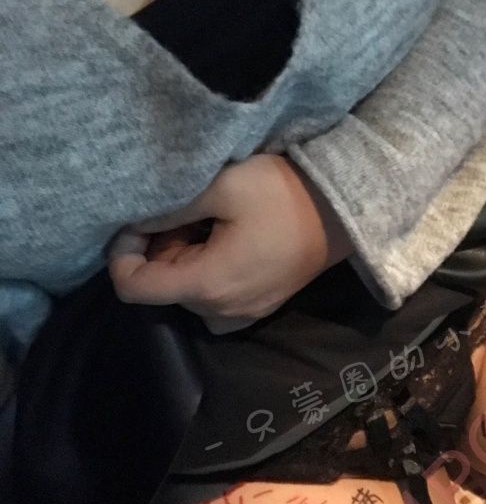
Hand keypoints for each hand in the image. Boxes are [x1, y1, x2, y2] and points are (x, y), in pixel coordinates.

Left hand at [107, 154, 353, 333]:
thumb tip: (132, 222)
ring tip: (211, 220)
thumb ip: (167, 208)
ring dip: (185, 257)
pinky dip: (207, 270)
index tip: (137, 220)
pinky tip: (228, 239)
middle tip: (188, 209)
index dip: (122, 253)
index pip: (132, 288)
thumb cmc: (282, 194)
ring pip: (186, 291)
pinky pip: (213, 297)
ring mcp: (242, 316)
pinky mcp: (258, 308)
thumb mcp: (220, 187)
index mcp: (206, 286)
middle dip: (160, 247)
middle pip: (161, 287)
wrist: (344, 210)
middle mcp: (219, 312)